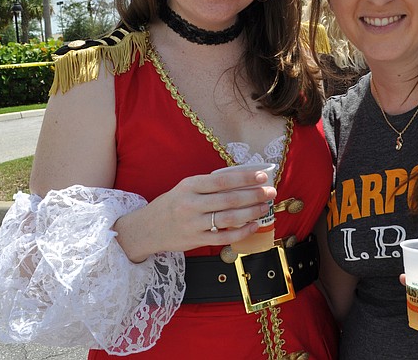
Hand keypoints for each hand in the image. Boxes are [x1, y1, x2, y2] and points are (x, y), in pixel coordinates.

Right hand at [131, 167, 277, 255]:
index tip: (262, 176)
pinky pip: (224, 237)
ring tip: (265, 207)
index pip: (222, 180)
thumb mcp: (185, 188)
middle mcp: (191, 204)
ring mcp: (193, 224)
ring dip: (251, 212)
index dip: (245, 178)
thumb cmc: (171, 205)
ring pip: (229, 218)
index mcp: (189, 186)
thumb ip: (209, 185)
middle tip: (270, 192)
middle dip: (254, 195)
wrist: (146, 229)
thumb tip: (242, 180)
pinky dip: (241, 232)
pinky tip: (253, 225)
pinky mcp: (195, 241)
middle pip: (229, 199)